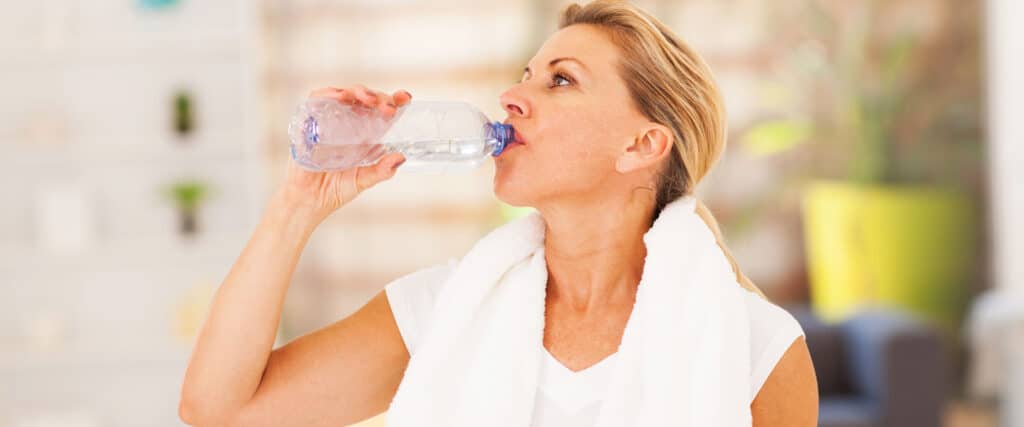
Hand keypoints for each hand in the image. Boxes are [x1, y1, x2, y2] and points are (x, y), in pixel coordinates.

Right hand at [276, 85, 412, 222]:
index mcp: (365, 133)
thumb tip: (400, 157)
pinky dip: (328, 94)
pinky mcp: (309, 121)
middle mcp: (349, 123)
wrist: (309, 201)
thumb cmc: (336, 189)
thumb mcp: (363, 180)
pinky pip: (317, 99)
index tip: (405, 98)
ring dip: (357, 91)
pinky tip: (340, 97)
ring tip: (368, 99)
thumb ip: (382, 170)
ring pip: (344, 94)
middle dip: (379, 97)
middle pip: (365, 99)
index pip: (381, 110)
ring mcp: (329, 120)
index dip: (394, 100)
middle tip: (388, 107)